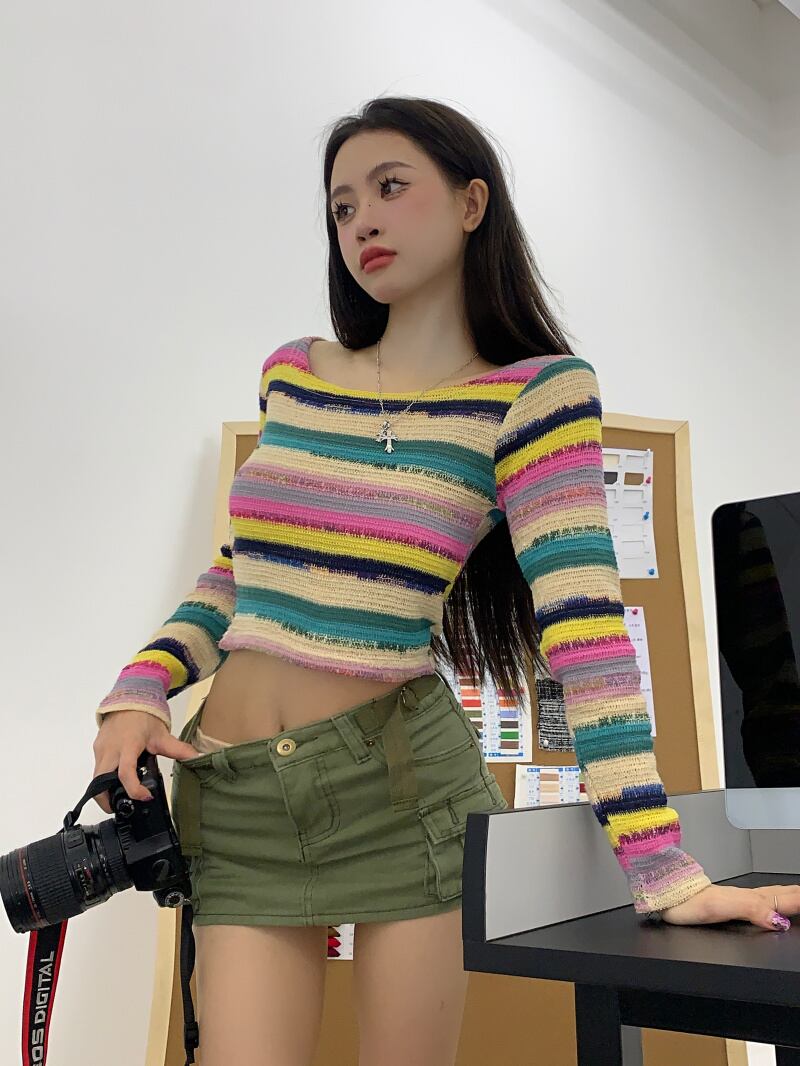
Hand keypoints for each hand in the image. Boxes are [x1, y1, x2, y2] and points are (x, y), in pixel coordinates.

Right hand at [93, 709, 199, 813]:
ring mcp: (101, 749)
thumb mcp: (163, 735)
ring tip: (119, 797)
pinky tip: (116, 780)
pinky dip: (104, 778)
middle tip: (120, 808)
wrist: (129, 699)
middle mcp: (111, 749)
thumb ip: (179, 750)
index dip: (133, 789)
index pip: (125, 772)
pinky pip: (97, 768)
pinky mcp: (97, 749)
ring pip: (96, 777)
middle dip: (106, 800)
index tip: (145, 796)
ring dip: (104, 790)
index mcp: (128, 745)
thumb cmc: (144, 716)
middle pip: (100, 781)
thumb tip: (198, 758)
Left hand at [660, 883, 797, 930]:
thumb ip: (751, 910)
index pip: (781, 900)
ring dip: (787, 896)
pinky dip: (771, 902)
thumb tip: (779, 921)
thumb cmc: (688, 903)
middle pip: (778, 895)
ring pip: (768, 896)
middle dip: (796, 894)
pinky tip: (768, 905)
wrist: (665, 898)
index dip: (797, 900)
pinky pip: (757, 902)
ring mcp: (736, 901)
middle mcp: (744, 898)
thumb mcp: (722, 907)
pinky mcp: (726, 906)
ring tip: (797, 896)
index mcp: (748, 899)